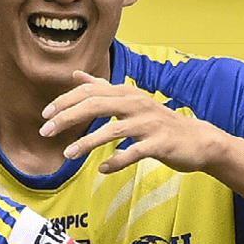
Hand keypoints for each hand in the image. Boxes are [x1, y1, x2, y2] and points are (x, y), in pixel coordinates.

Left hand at [42, 71, 235, 174]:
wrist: (198, 140)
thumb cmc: (158, 123)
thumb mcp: (130, 101)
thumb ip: (102, 88)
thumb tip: (76, 75)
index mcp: (127, 93)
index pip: (89, 92)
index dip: (65, 101)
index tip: (45, 115)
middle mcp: (137, 104)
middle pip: (96, 105)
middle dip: (68, 118)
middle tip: (46, 131)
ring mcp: (149, 123)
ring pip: (112, 130)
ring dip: (87, 142)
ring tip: (68, 154)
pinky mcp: (160, 143)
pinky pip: (134, 152)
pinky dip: (116, 161)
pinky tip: (102, 169)